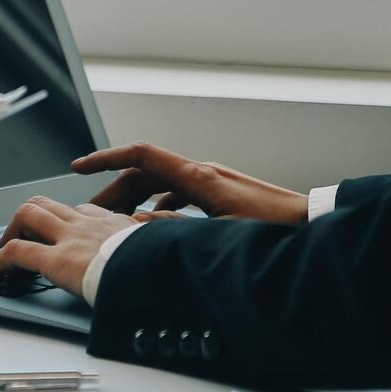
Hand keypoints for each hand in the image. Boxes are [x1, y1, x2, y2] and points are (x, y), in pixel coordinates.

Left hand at [0, 196, 181, 297]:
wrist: (164, 275)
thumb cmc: (169, 268)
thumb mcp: (168, 252)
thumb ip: (157, 248)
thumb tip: (161, 253)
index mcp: (116, 224)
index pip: (84, 212)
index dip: (67, 223)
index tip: (63, 238)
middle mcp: (89, 224)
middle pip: (48, 204)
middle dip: (28, 219)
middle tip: (22, 240)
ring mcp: (70, 238)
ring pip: (27, 215)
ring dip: (10, 233)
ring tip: (4, 257)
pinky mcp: (55, 259)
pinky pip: (15, 252)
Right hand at [73, 143, 308, 224]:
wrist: (312, 226)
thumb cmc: (272, 232)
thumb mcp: (215, 236)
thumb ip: (170, 229)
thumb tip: (132, 223)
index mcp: (198, 177)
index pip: (140, 156)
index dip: (105, 159)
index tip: (78, 168)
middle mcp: (203, 173)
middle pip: (145, 172)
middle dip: (113, 189)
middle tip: (91, 213)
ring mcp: (212, 182)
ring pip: (160, 184)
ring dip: (135, 200)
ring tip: (117, 223)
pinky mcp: (221, 195)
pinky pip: (179, 194)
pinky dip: (158, 207)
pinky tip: (154, 228)